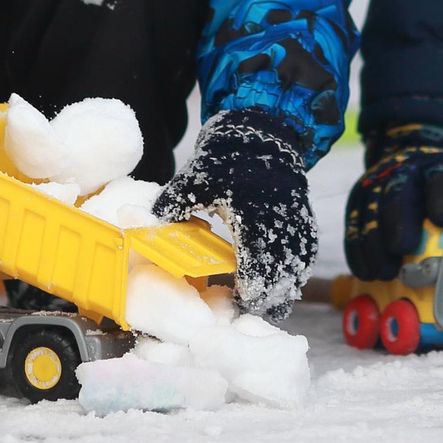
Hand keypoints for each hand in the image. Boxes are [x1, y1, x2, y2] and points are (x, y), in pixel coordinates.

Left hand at [156, 108, 315, 317]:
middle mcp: (282, 225)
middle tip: (247, 310)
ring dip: (281, 288)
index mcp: (254, 218)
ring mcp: (298, 224)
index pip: (257, 269)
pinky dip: (293, 272)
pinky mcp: (305, 222)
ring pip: (296, 271)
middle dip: (266, 298)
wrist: (264, 132)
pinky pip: (304, 256)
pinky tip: (280, 283)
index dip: (250, 292)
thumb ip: (171, 204)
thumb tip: (137, 223)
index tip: (237, 303)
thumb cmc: (228, 157)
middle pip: (281, 277)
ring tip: (265, 304)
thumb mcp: (196, 178)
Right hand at [343, 122, 442, 281]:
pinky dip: (357, 248)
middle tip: (403, 249)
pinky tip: (366, 270)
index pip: (441, 177)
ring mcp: (380, 182)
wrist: (417, 153)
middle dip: (399, 221)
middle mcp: (408, 171)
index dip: (441, 196)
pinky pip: (354, 222)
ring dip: (374, 241)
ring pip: (370, 207)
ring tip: (383, 271)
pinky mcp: (360, 196)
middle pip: (399, 192)